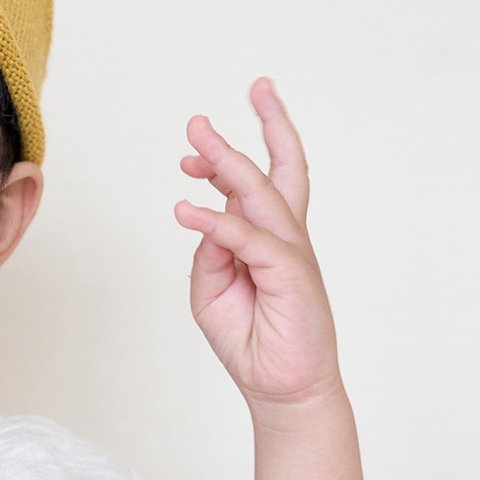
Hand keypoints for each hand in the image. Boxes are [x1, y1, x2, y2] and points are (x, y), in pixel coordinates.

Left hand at [174, 78, 343, 418]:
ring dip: (229, 162)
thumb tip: (204, 220)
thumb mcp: (211, 292)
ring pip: (263, 193)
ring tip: (197, 137)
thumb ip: (209, 254)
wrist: (281, 389)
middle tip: (246, 90)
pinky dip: (218, 222)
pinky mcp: (291, 275)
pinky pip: (251, 239)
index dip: (227, 158)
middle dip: (268, 123)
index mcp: (268, 238)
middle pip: (283, 168)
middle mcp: (285, 237)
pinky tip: (187, 210)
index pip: (257, 183)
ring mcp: (292, 253)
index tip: (190, 150)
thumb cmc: (252, 340)